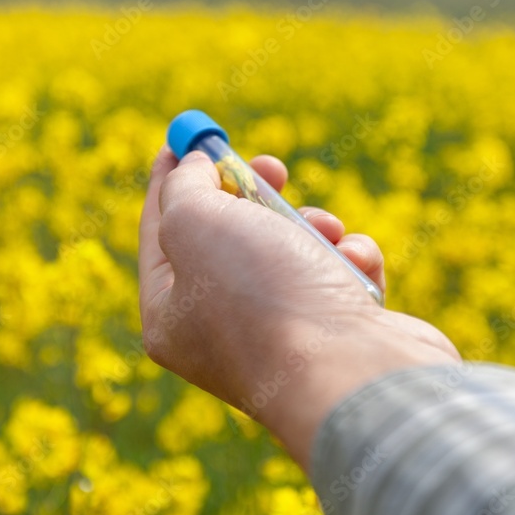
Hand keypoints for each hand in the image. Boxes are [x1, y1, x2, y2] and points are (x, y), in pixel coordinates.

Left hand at [138, 146, 459, 469]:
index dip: (168, 181)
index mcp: (170, 316)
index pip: (158, 235)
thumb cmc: (262, 299)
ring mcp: (284, 338)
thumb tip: (192, 166)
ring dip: (310, 225)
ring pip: (291, 251)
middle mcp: (221, 334)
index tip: (182, 139)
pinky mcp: (341, 338)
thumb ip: (184, 186)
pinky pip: (339, 276)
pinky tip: (356, 266)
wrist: (353, 375)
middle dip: (250, 194)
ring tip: (325, 231)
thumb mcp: (197, 222)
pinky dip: (350, 259)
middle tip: (270, 164)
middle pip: (228, 240)